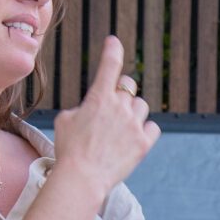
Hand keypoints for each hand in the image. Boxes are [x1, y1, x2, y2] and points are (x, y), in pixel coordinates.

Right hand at [51, 36, 158, 194]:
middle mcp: (120, 106)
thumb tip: (92, 109)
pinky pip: (153, 127)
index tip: (114, 41)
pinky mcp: (144, 142)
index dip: (113, 51)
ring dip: (133, 112)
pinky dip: (145, 130)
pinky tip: (134, 138)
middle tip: (113, 107)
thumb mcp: (66, 120)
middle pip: (129, 87)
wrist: (82, 177)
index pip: (110, 65)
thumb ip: (82, 108)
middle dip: (122, 92)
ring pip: (141, 106)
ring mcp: (134, 124)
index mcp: (99, 97)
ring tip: (120, 129)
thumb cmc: (69, 149)